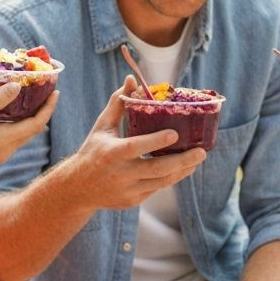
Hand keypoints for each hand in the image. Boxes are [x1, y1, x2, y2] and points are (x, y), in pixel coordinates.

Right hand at [0, 83, 57, 181]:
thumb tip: (17, 87)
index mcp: (3, 140)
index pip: (36, 124)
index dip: (48, 108)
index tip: (55, 91)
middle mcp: (3, 150)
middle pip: (28, 128)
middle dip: (37, 108)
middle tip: (39, 87)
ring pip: (14, 131)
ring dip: (17, 112)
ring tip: (15, 91)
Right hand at [67, 77, 206, 210]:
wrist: (78, 188)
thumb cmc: (93, 150)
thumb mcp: (102, 126)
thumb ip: (119, 103)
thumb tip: (131, 79)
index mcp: (111, 153)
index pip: (136, 147)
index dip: (156, 142)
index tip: (175, 134)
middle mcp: (120, 174)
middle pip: (156, 169)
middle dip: (182, 161)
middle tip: (201, 152)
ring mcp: (127, 191)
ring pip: (161, 182)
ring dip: (182, 171)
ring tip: (197, 159)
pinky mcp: (132, 201)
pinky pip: (156, 188)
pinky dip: (170, 178)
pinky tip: (182, 168)